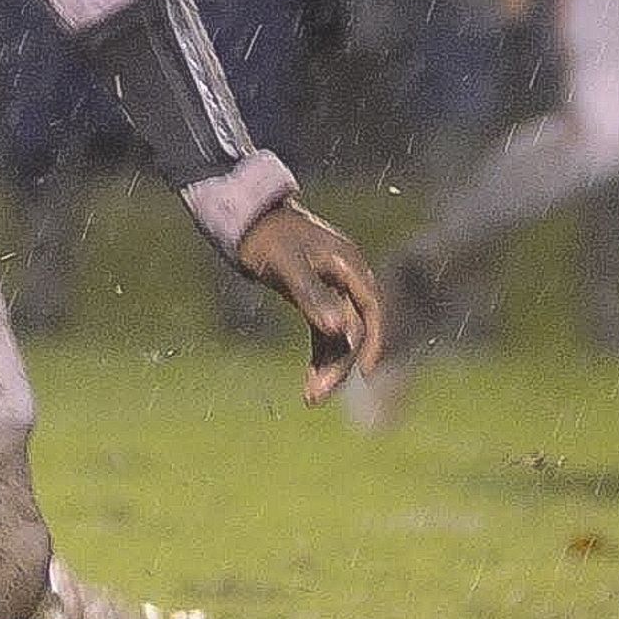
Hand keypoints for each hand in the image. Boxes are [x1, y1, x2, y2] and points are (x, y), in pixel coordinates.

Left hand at [233, 199, 385, 401]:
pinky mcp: (316, 298)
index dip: (372, 341)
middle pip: (354, 328)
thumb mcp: (288, 267)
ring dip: (328, 365)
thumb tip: (339, 331)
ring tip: (311, 398)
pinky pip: (325, 333)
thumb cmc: (268, 238)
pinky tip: (310, 379)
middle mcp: (346, 279)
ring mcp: (332, 289)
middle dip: (339, 364)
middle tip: (317, 395)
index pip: (371, 309)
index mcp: (348, 265)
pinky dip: (319, 356)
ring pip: (339, 335)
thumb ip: (313, 297)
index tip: (366, 372)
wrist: (246, 221)